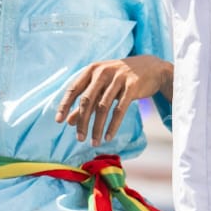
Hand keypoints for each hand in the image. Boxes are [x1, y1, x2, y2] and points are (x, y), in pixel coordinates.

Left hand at [56, 55, 172, 143]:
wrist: (151, 67)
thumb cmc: (121, 78)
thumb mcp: (102, 86)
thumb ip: (85, 102)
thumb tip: (69, 122)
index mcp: (92, 70)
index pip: (73, 89)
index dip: (65, 105)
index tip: (58, 121)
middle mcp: (103, 72)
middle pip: (87, 101)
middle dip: (82, 122)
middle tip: (79, 138)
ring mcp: (118, 78)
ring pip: (103, 108)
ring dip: (97, 127)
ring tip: (94, 142)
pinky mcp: (132, 86)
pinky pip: (120, 110)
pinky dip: (113, 125)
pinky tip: (108, 137)